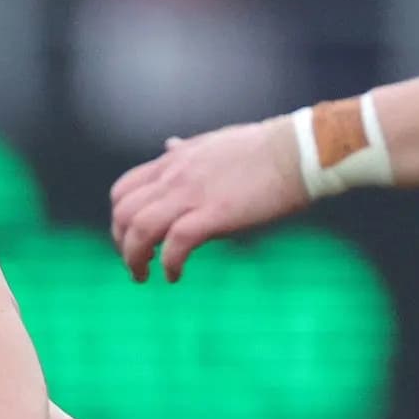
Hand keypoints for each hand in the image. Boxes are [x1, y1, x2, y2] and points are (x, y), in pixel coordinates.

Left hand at [109, 119, 307, 281]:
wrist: (298, 151)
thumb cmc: (264, 150)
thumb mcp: (212, 143)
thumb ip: (186, 151)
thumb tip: (169, 144)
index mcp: (173, 161)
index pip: (123, 190)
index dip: (119, 220)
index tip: (130, 238)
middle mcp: (174, 176)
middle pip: (122, 213)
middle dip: (121, 244)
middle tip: (135, 263)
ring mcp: (191, 194)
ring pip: (139, 229)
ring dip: (134, 258)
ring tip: (144, 274)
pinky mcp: (214, 213)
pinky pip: (175, 243)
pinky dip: (168, 264)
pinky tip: (175, 275)